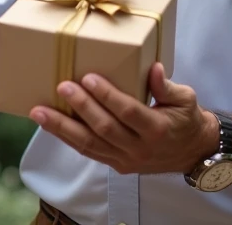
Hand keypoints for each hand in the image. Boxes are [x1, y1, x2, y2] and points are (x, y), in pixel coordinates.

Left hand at [29, 63, 218, 175]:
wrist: (192, 152)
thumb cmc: (186, 119)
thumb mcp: (185, 99)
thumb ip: (167, 86)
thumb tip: (154, 68)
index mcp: (158, 129)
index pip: (129, 112)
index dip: (108, 96)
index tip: (89, 77)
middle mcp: (140, 148)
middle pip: (105, 129)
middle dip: (81, 108)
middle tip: (62, 87)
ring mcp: (126, 159)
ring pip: (90, 145)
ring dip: (62, 128)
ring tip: (39, 112)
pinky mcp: (117, 164)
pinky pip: (89, 152)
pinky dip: (68, 138)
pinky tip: (50, 125)